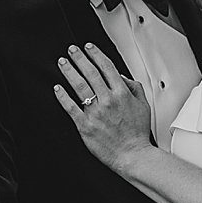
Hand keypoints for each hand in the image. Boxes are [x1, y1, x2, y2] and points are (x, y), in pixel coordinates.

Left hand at [54, 44, 151, 172]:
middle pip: (90, 73)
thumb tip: (122, 77)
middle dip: (79, 58)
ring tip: (63, 63)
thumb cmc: (137, 134)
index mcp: (122, 94)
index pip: (106, 67)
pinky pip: (71, 107)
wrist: (133, 155)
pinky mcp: (86, 125)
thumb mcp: (143, 106)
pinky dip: (63, 96)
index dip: (96, 54)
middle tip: (72, 50)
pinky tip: (58, 88)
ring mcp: (96, 113)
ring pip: (79, 86)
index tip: (89, 48)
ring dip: (69, 72)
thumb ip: (134, 88)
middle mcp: (108, 101)